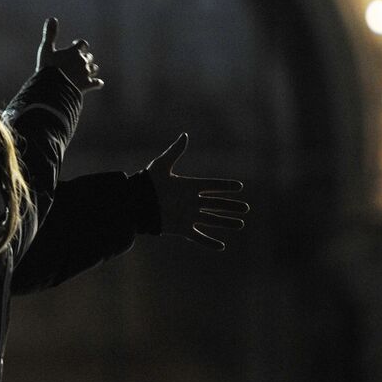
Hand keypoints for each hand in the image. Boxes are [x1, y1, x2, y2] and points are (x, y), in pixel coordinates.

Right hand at [36, 17, 103, 93]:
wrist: (52, 88)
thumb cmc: (48, 68)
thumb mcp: (46, 49)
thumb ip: (50, 34)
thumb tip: (52, 18)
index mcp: (74, 52)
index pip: (82, 44)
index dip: (79, 45)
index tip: (74, 46)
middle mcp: (83, 62)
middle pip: (89, 57)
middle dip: (84, 58)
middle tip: (76, 62)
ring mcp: (86, 74)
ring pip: (94, 69)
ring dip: (90, 69)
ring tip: (84, 72)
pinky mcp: (87, 85)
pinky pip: (97, 83)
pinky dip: (97, 83)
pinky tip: (95, 84)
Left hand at [144, 133, 248, 250]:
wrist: (135, 204)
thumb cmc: (146, 184)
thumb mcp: (161, 166)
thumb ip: (175, 152)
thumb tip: (185, 135)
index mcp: (188, 186)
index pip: (212, 186)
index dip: (225, 186)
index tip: (239, 187)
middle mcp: (191, 201)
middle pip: (216, 204)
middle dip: (231, 206)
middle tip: (246, 208)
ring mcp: (188, 216)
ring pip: (212, 220)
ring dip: (226, 222)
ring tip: (240, 224)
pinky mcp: (182, 228)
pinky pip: (198, 236)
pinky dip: (209, 242)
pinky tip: (221, 246)